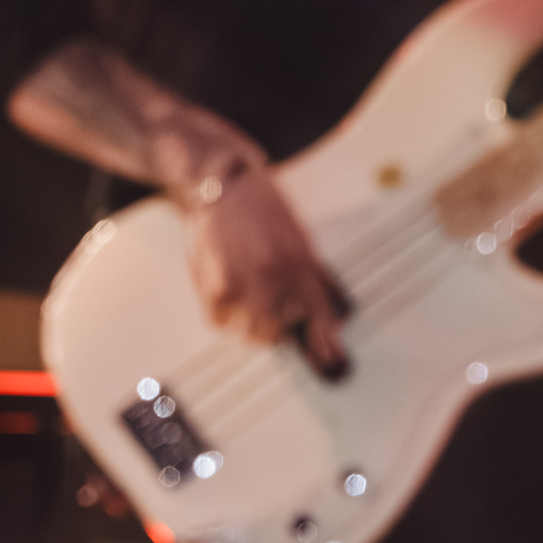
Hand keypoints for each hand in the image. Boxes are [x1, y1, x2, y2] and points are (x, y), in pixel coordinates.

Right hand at [184, 165, 349, 374]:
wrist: (219, 187)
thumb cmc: (262, 207)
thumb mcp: (300, 240)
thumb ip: (315, 282)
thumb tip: (332, 321)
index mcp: (295, 264)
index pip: (318, 318)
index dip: (324, 339)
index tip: (330, 355)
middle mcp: (266, 280)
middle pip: (282, 333)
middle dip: (286, 328)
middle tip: (284, 314)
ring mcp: (235, 289)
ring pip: (253, 333)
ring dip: (259, 326)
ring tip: (259, 303)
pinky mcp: (209, 292)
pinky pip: (225, 324)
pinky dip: (233, 318)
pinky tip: (237, 295)